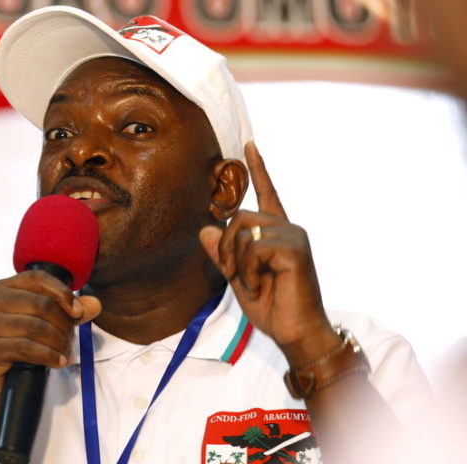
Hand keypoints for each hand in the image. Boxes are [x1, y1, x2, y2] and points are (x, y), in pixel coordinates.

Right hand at [0, 271, 100, 403]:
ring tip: (65, 353)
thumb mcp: (46, 325)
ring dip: (57, 341)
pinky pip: (26, 347)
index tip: (78, 311)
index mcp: (0, 288)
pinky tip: (58, 362)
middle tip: (71, 340)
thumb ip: (70, 312)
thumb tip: (95, 304)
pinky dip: (48, 355)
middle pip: (39, 303)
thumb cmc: (20, 349)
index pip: (36, 278)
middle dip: (62, 323)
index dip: (62, 292)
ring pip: (34, 326)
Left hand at [200, 143, 337, 364]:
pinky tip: (260, 286)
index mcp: (277, 232)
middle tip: (235, 275)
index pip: (267, 193)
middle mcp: (288, 228)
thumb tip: (206, 228)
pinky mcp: (295, 249)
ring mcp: (294, 236)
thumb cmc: (272, 306)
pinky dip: (247, 272)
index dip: (259, 168)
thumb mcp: (239, 277)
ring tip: (252, 283)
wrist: (295, 332)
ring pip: (243, 231)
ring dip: (237, 262)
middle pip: (239, 217)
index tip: (249, 144)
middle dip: (227, 248)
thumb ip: (224, 253)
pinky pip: (253, 249)